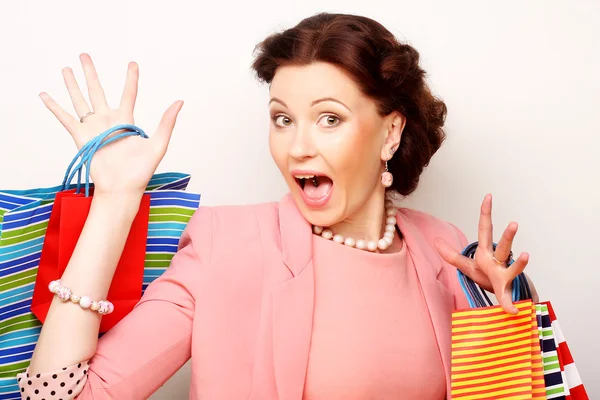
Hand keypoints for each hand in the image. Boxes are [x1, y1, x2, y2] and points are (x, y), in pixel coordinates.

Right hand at [40, 53, 183, 196]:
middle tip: (84, 55)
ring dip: (72, 84)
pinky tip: (44, 94)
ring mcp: (93, 128)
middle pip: (97, 90)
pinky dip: (54, 106)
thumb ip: (166, 122)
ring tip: (67, 68)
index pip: (129, 93)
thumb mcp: (158, 145)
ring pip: (80, 100)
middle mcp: (108, 121)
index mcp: (126, 121)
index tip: (132, 63)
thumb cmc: (141, 171)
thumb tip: (180, 101)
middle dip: (90, 73)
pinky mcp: (80, 137)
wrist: (121, 189)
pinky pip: (65, 118)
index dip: (131, 78)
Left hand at [433, 194, 529, 313]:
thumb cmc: (487, 278)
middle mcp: (498, 261)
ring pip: (513, 267)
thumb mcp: (467, 266)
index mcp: (486, 253)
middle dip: (508, 236)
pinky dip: (509, 305)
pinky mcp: (507, 292)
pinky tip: (513, 310)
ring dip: (519, 263)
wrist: (504, 297)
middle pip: (503, 246)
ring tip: (526, 255)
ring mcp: (505, 276)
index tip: (489, 196)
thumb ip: (451, 254)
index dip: (486, 213)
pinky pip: (508, 299)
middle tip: (514, 224)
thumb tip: (435, 240)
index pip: (485, 229)